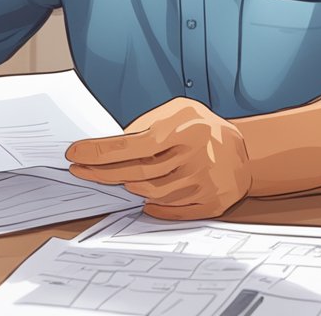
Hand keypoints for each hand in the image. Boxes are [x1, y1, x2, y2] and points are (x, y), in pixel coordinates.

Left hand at [66, 98, 252, 219]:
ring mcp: (204, 183)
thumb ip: (146, 123)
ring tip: (115, 178)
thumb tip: (113, 142)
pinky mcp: (211, 204)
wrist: (245, 151)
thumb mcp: (178, 110)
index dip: (99, 152)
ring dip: (127, 187)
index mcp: (184, 130)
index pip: (132, 145)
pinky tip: (141, 197)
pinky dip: (152, 206)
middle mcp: (195, 157)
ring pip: (151, 193)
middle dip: (101, 173)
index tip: (75, 154)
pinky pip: (171, 211)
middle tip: (79, 171)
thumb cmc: (203, 128)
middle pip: (136, 172)